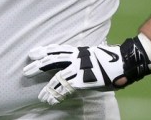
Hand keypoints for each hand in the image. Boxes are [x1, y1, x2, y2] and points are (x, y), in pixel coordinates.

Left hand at [23, 36, 150, 105]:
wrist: (125, 63)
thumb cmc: (112, 61)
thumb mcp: (93, 57)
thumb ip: (83, 61)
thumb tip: (75, 68)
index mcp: (79, 51)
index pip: (58, 49)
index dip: (44, 51)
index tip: (32, 53)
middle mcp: (77, 58)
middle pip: (52, 60)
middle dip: (38, 66)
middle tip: (25, 71)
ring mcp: (80, 68)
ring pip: (58, 77)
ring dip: (48, 88)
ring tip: (41, 96)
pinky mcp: (84, 80)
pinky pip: (67, 88)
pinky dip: (58, 95)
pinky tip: (52, 101)